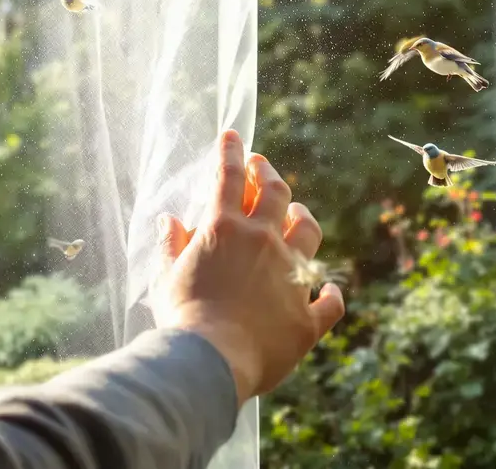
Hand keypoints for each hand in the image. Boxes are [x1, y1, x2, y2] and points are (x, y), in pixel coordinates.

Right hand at [151, 130, 344, 401]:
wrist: (211, 359)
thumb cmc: (182, 318)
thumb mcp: (166, 277)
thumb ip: (172, 246)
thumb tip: (170, 221)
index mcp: (224, 229)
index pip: (228, 177)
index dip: (229, 152)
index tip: (231, 137)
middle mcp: (263, 243)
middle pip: (276, 193)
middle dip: (268, 173)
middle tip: (261, 166)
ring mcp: (291, 276)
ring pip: (308, 233)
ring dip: (303, 217)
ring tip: (297, 213)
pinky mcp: (308, 315)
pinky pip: (330, 300)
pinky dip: (330, 294)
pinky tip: (329, 292)